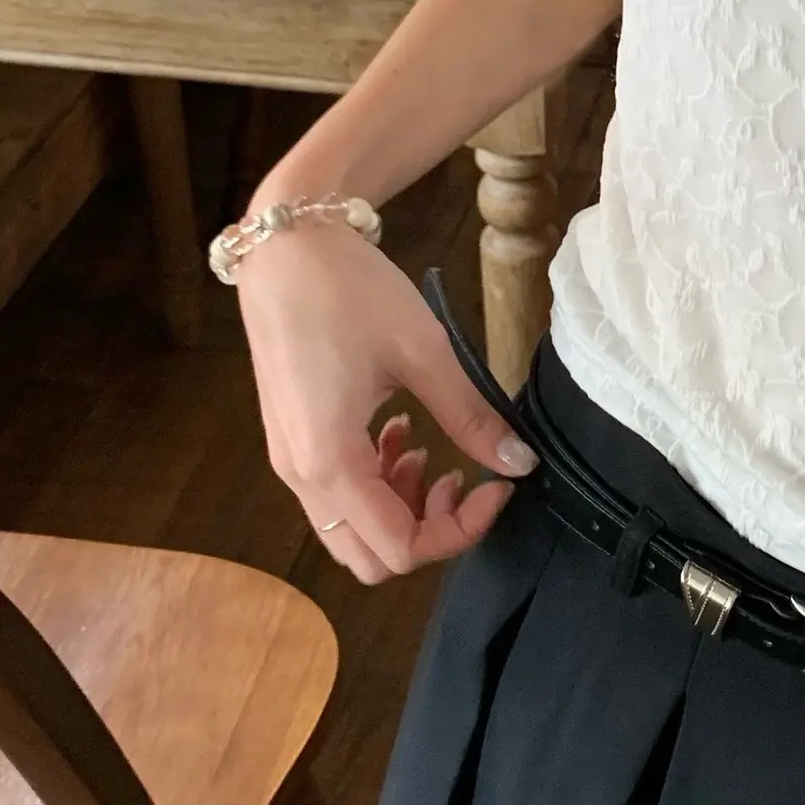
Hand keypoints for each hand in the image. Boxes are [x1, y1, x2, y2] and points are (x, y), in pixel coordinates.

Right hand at [233, 218, 536, 584]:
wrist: (285, 247)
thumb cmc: (349, 291)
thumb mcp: (424, 352)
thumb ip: (471, 416)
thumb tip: (520, 463)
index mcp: (330, 461)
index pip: (401, 548)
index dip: (459, 531)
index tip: (494, 486)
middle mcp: (301, 476)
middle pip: (371, 557)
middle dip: (428, 530)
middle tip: (460, 477)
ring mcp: (290, 461)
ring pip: (353, 531)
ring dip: (401, 507)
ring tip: (430, 450)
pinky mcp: (291, 441)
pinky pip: (337, 497)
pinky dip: (376, 484)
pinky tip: (399, 433)